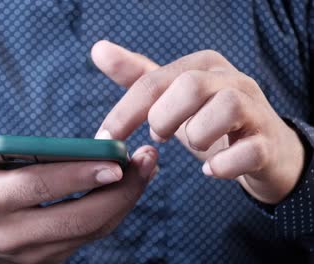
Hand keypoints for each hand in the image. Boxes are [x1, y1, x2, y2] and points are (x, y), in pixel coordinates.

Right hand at [0, 126, 157, 262]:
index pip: (38, 188)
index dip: (78, 175)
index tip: (114, 161)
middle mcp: (11, 235)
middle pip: (76, 219)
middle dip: (118, 192)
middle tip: (146, 162)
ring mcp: (32, 254)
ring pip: (89, 232)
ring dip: (123, 202)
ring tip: (146, 170)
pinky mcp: (47, 259)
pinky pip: (88, 237)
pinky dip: (113, 212)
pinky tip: (128, 187)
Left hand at [91, 40, 304, 203]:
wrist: (263, 149)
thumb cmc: (209, 120)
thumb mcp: (171, 97)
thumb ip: (138, 77)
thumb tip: (98, 49)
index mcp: (201, 66)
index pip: (153, 81)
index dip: (124, 112)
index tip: (105, 138)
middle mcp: (230, 80)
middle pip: (190, 85)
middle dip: (164, 116)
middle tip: (159, 136)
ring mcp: (255, 109)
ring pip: (227, 106)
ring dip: (198, 134)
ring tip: (192, 144)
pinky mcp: (268, 142)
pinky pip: (251, 150)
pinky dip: (225, 164)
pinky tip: (211, 170)